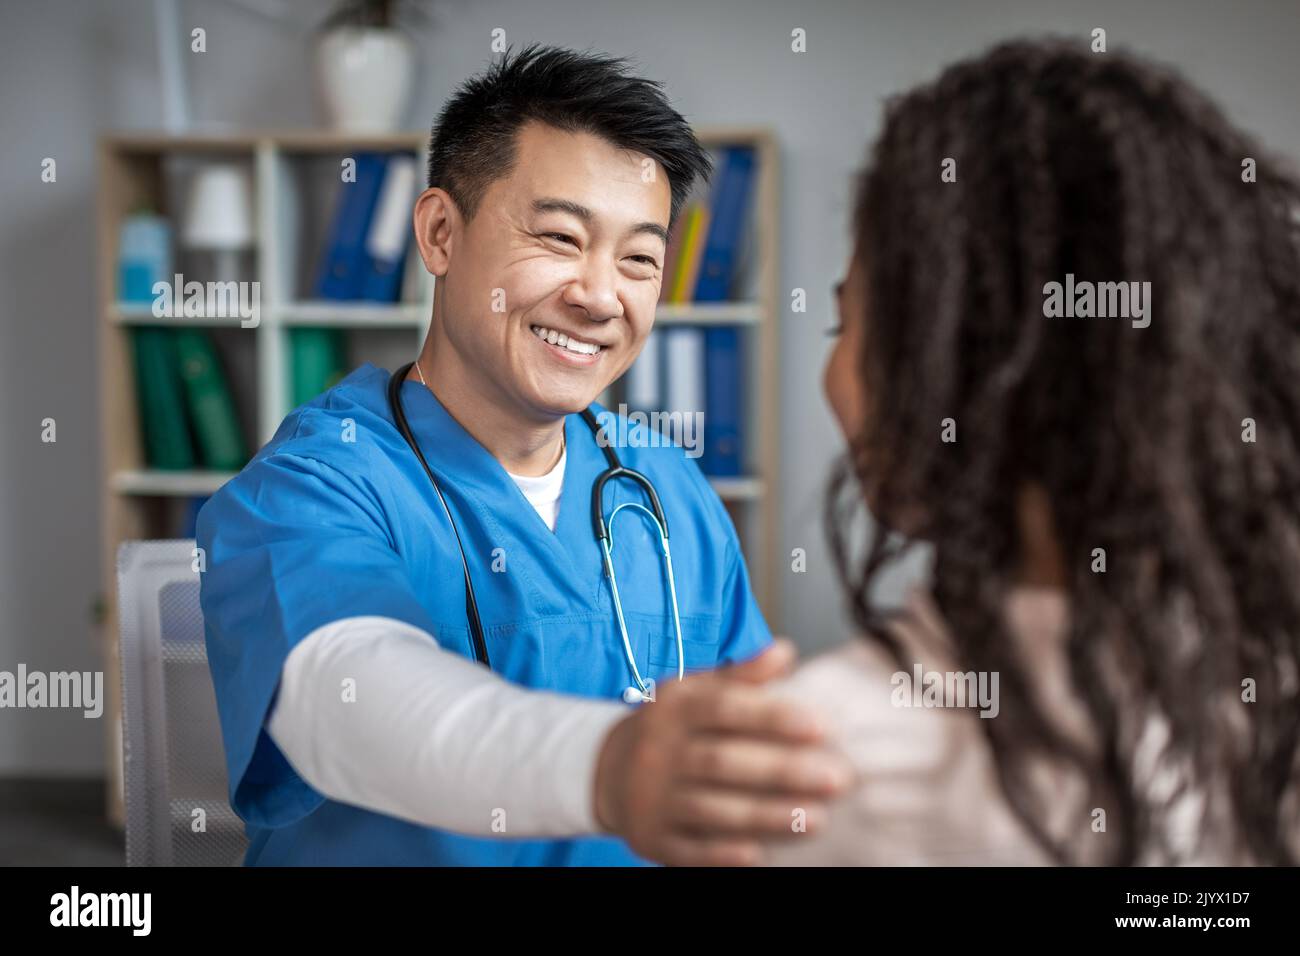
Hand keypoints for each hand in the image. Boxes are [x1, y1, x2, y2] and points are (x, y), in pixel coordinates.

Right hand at [592, 639, 854, 865]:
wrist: (608, 771)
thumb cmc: (673, 726)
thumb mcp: (697, 690)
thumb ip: (742, 675)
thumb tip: (785, 651)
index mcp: (674, 707)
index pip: (724, 708)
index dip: (772, 717)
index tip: (823, 727)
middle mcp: (658, 750)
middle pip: (722, 762)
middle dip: (782, 771)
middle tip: (838, 778)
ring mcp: (652, 797)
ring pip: (712, 809)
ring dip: (768, 816)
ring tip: (818, 818)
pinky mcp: (651, 838)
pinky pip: (690, 849)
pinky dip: (724, 853)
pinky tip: (763, 854)